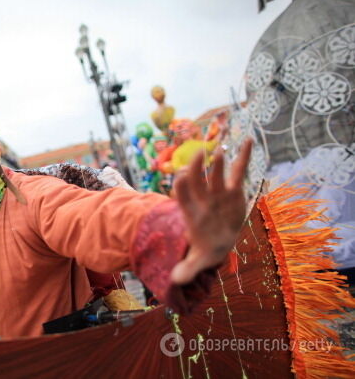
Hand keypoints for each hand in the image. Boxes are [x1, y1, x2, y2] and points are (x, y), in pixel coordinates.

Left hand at [170, 139, 252, 284]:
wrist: (218, 241)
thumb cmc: (206, 248)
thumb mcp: (199, 260)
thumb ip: (187, 268)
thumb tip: (175, 280)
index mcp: (191, 212)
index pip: (181, 195)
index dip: (180, 187)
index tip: (180, 178)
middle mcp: (203, 198)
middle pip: (197, 179)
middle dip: (196, 167)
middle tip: (199, 154)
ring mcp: (218, 193)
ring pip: (216, 174)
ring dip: (218, 162)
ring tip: (221, 149)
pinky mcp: (234, 191)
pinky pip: (238, 171)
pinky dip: (242, 156)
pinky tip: (246, 140)